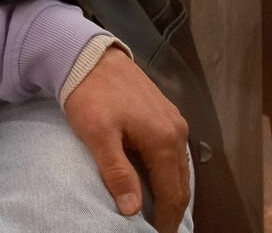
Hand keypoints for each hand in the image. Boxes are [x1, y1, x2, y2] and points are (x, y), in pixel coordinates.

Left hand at [61, 46, 190, 232]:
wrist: (89, 55)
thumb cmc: (91, 95)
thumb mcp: (98, 135)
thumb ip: (117, 173)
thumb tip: (132, 209)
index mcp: (163, 140)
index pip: (171, 192)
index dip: (165, 218)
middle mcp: (176, 131)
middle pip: (181, 182)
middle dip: (173, 209)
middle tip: (161, 228)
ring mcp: (173, 120)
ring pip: (180, 167)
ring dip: (173, 191)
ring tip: (162, 211)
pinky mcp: (165, 112)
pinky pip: (175, 151)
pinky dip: (170, 172)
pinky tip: (159, 179)